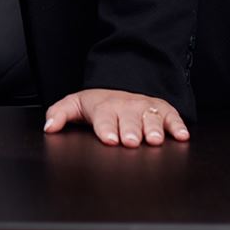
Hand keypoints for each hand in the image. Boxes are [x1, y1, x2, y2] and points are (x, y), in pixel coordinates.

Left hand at [43, 88, 189, 147]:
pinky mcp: (162, 110)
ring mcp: (145, 108)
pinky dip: (177, 125)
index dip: (107, 129)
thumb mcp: (74, 105)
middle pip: (129, 120)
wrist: (120, 88)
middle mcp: (126, 107)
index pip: (104, 118)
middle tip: (131, 141)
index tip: (109, 139)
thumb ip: (58, 114)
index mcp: (104, 107)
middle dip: (130, 130)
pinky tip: (181, 136)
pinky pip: (172, 116)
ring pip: (151, 119)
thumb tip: (48, 127)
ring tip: (154, 140)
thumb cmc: (97, 104)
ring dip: (154, 129)